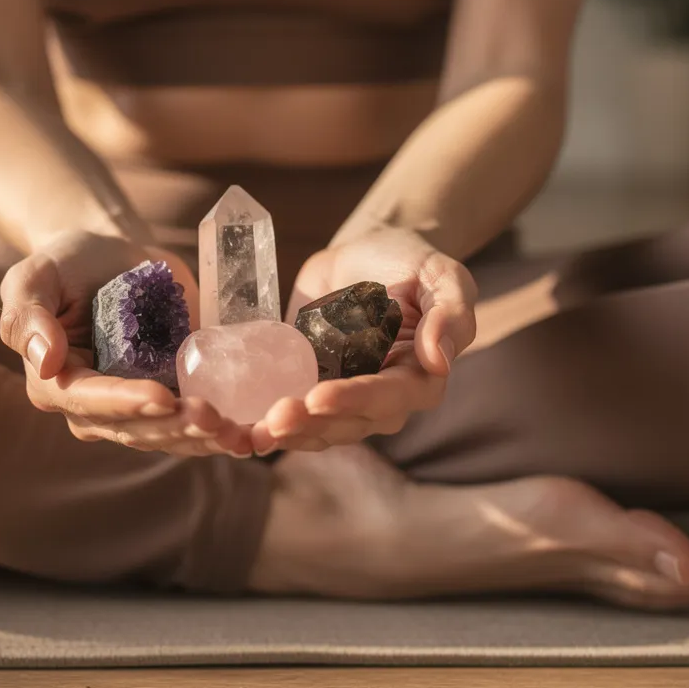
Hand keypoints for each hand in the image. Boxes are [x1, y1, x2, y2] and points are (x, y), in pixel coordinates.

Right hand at [0, 230, 251, 456]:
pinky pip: (194, 426)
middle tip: (214, 417)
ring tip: (238, 432)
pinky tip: (251, 435)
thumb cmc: (68, 262)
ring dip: (203, 439)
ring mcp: (136, 408)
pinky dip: (222, 433)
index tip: (164, 397)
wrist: (115, 256)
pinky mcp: (172, 398)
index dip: (128, 403)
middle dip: (175, 427)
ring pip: (168, 436)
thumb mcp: (36, 274)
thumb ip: (27, 313)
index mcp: (56, 384)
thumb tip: (43, 359)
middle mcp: (94, 408)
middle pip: (135, 428)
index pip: (91, 402)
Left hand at [250, 228, 476, 452]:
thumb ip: (450, 311)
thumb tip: (440, 358)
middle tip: (276, 417)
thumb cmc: (410, 262)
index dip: (355, 401)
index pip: (390, 398)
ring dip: (286, 434)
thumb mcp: (441, 274)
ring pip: (316, 429)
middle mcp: (380, 399)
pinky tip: (238, 430)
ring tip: (254, 431)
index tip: (319, 397)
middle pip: (348, 424)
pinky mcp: (307, 387)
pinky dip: (264, 426)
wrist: (363, 253)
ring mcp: (341, 397)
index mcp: (419, 377)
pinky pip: (290, 415)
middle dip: (311, 424)